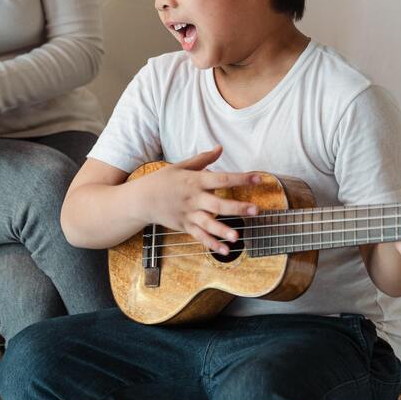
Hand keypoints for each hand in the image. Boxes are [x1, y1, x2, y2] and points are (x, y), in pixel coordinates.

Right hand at [135, 146, 261, 254]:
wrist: (141, 199)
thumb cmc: (163, 180)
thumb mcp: (181, 166)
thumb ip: (203, 159)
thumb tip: (220, 148)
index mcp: (194, 181)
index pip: (221, 179)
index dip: (240, 179)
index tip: (259, 179)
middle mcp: (193, 198)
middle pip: (217, 204)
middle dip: (237, 208)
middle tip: (256, 210)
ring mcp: (188, 214)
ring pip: (208, 224)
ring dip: (223, 230)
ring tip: (238, 236)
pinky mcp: (184, 226)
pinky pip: (200, 237)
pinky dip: (211, 244)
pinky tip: (225, 251)